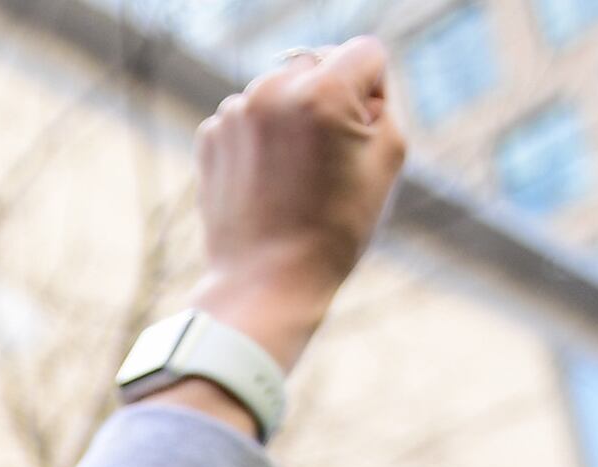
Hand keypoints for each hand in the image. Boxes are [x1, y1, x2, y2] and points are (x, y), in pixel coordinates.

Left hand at [165, 37, 407, 387]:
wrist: (265, 283)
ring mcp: (235, 112)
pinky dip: (260, 139)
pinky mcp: (210, 136)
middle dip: (330, 99)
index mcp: (322, 91)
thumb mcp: (388, 159)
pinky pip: (248, 117)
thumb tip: (357, 84)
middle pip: (318, 64)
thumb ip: (381, 102)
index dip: (374, 93)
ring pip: (280, 90)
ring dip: (291, 117)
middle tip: (326, 159)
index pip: (365, 52)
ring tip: (294, 176)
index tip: (361, 135)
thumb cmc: (335, 228)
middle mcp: (272, 90)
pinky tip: (266, 182)